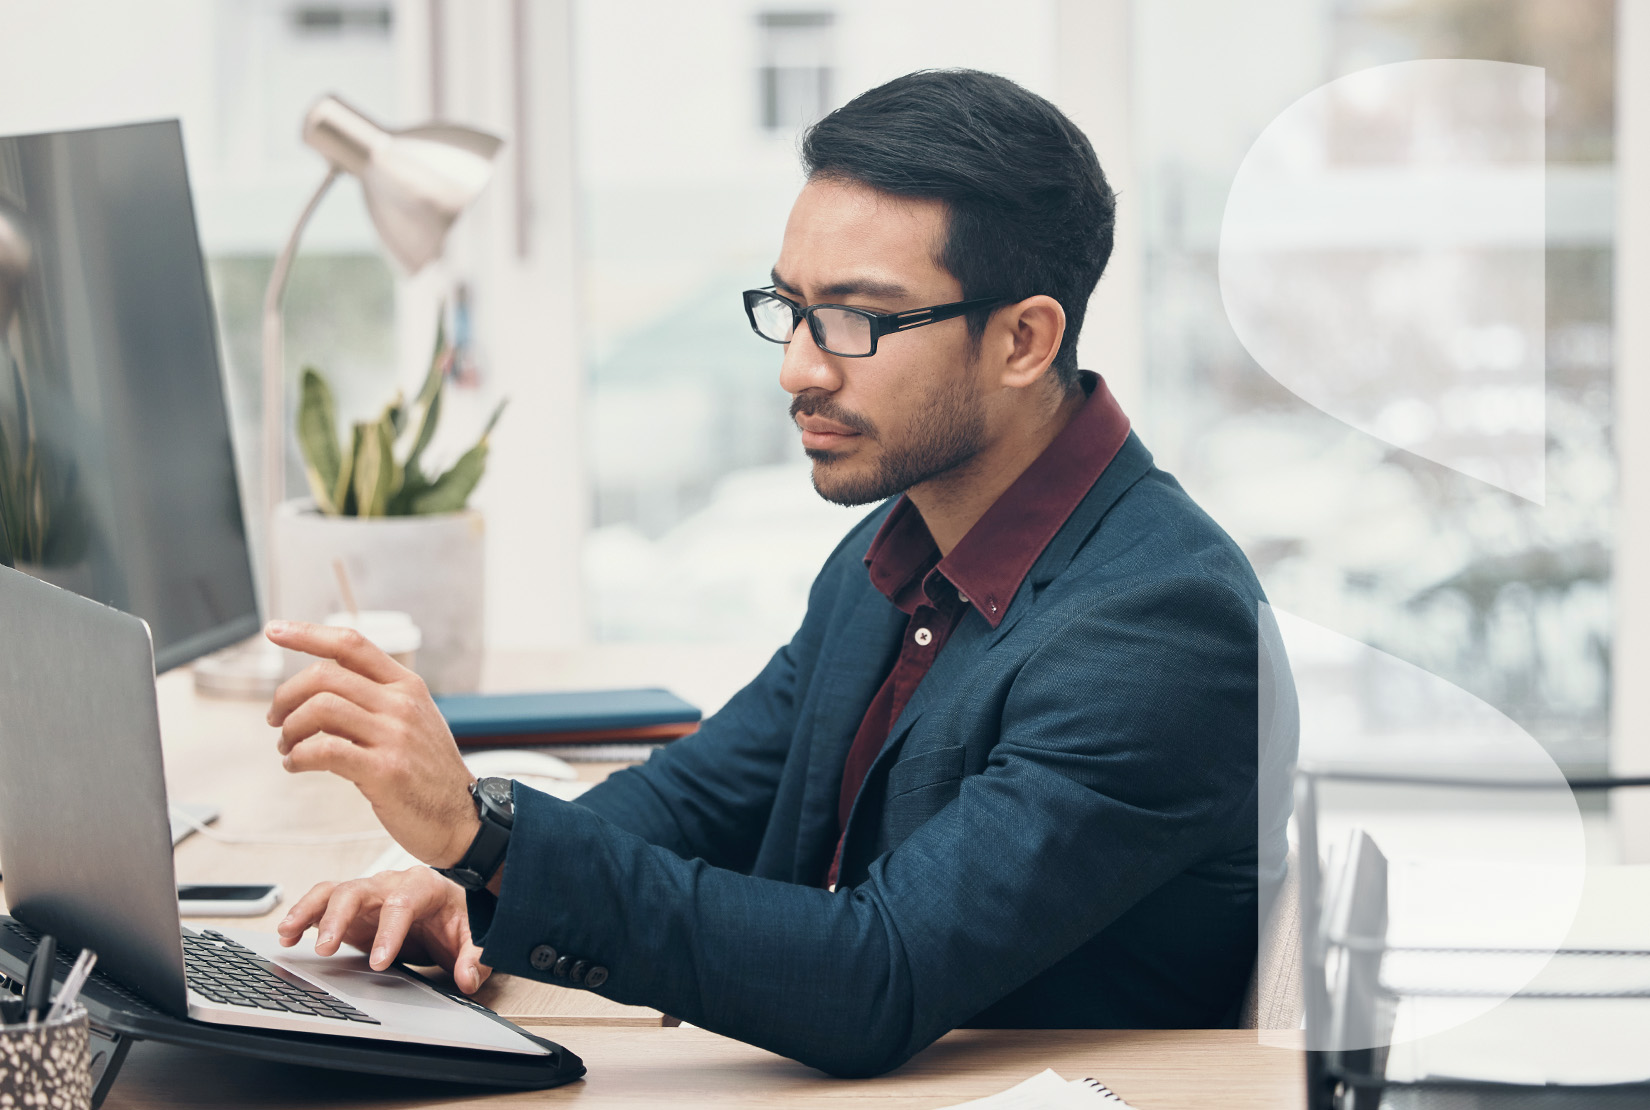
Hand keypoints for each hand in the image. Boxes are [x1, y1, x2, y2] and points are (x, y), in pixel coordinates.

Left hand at [265, 620, 478, 866]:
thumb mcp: (413, 722)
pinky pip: (323, 750)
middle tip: (276, 718)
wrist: (461, 818)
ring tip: (287, 748)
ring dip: (289, 729)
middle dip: (286, 695)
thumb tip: (318, 693)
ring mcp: (395, 736)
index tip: (276, 632)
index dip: (308, 635)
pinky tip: (296, 765)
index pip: (351, 644)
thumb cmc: (429, 774)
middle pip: (325, 675)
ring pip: (320, 709)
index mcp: (407, 686)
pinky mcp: (384, 770)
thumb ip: (374, 701)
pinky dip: (298, 757)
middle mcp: (402, 704)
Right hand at [277, 868, 491, 993]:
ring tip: (287, 933)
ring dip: (309, 911)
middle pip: (358, 890)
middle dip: (338, 917)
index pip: (402, 904)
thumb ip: (475, 957)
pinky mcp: (353, 908)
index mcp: (424, 887)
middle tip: (324, 949)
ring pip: (334, 892)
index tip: (379, 963)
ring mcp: (369, 894)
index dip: (389, 932)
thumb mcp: (475, 937)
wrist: (451, 908)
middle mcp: (391, 884)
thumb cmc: (460, 919)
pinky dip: (304, 916)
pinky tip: (288, 935)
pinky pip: (323, 904)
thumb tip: (467, 978)